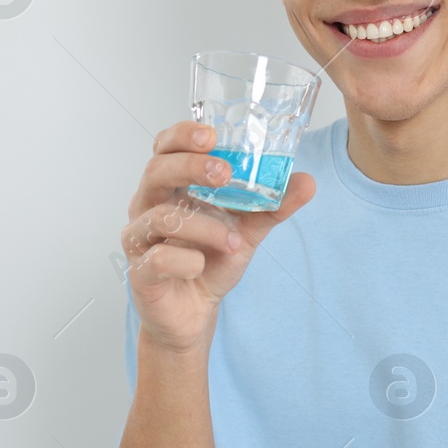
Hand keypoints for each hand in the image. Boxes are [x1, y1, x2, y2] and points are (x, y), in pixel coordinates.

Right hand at [120, 121, 314, 354]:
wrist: (195, 313)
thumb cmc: (210, 262)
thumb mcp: (247, 230)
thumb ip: (272, 206)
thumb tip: (307, 181)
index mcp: (170, 187)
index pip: (165, 147)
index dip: (182, 135)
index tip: (211, 135)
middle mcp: (148, 206)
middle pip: (156, 170)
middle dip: (191, 167)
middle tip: (225, 173)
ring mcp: (139, 238)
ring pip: (160, 217)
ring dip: (203, 226)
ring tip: (231, 240)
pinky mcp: (140, 272)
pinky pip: (159, 259)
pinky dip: (187, 261)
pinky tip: (200, 266)